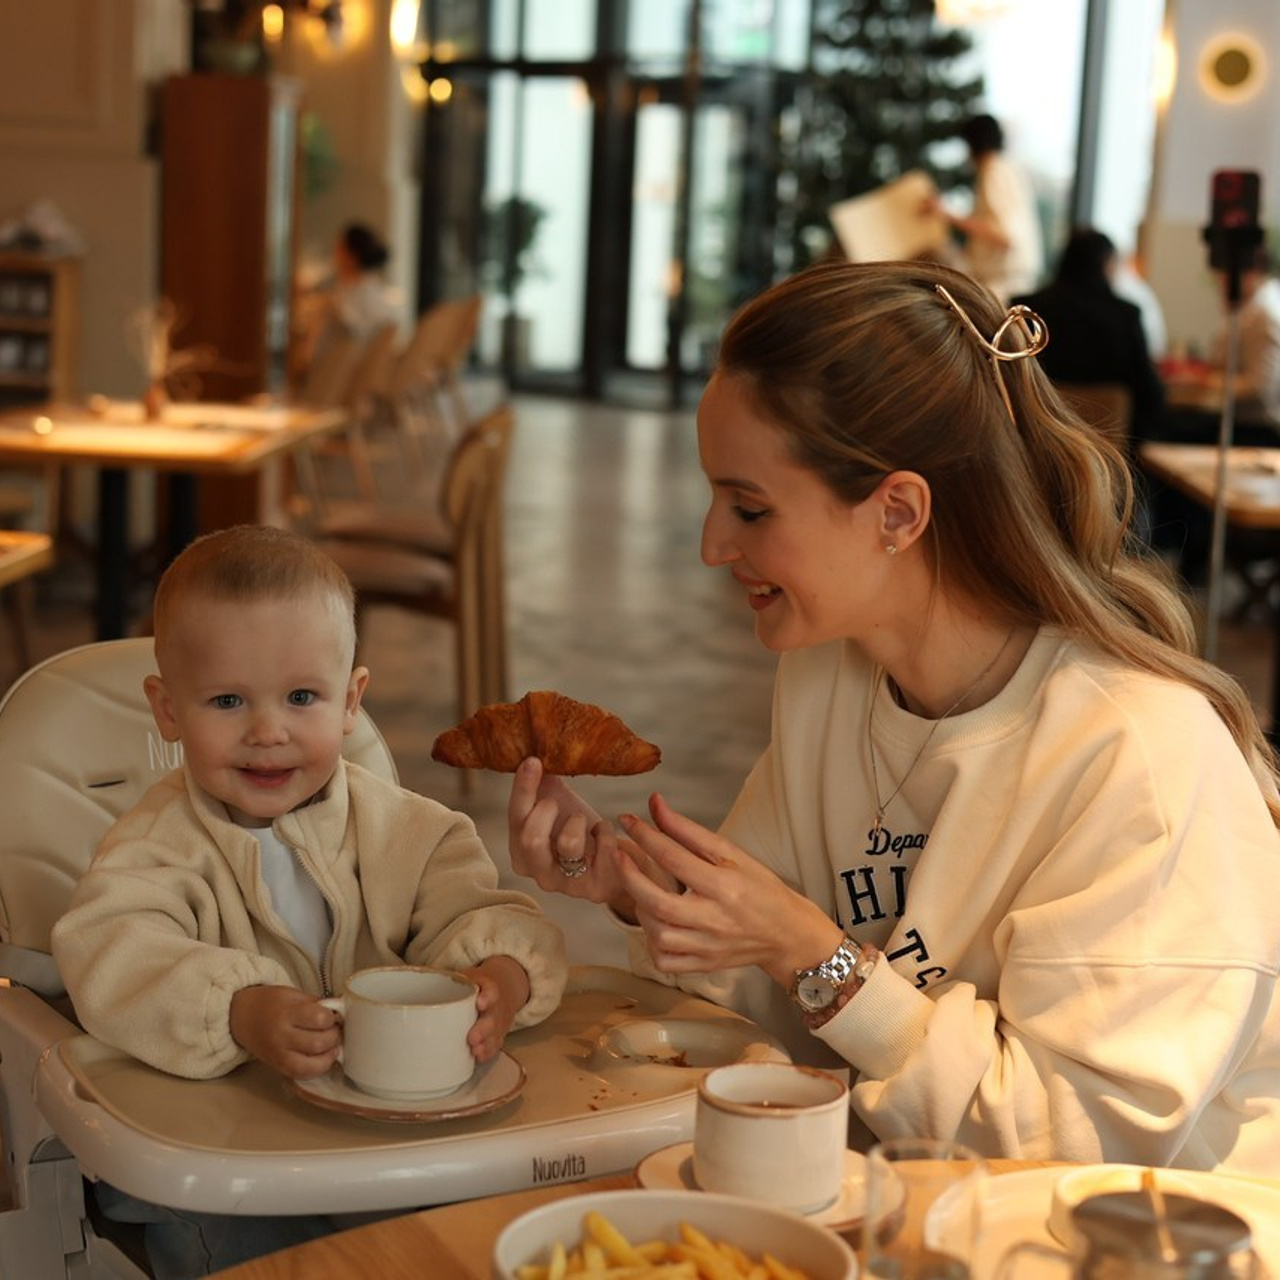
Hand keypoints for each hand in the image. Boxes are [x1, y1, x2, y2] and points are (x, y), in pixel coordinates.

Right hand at [229, 984, 340, 1078]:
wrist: (241, 1016)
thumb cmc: (272, 1002)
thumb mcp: (293, 994)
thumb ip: (316, 1004)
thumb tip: (341, 1013)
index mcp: (286, 1011)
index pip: (319, 1019)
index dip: (332, 1018)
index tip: (332, 1016)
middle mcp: (281, 1035)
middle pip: (318, 1043)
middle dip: (334, 1037)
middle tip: (334, 1031)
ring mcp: (277, 1054)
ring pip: (311, 1064)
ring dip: (328, 1056)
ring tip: (332, 1046)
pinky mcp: (276, 1066)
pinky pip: (300, 1074)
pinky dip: (317, 1069)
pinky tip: (322, 1059)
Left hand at [457, 956, 530, 1061]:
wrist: (504, 987)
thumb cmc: (478, 984)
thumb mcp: (469, 976)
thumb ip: (450, 981)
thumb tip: (418, 986)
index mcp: (488, 988)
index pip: (491, 991)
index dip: (487, 997)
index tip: (480, 1003)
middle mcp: (496, 1007)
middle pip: (492, 1019)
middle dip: (483, 1030)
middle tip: (472, 1038)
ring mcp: (498, 1022)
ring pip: (494, 1035)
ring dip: (485, 1044)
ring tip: (474, 1051)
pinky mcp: (498, 1034)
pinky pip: (495, 1045)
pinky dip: (488, 1052)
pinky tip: (478, 1057)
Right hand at [507, 756, 639, 914]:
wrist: (614, 858)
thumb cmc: (578, 828)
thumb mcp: (556, 803)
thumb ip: (539, 783)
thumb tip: (531, 751)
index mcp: (521, 851)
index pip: (516, 817)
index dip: (523, 788)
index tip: (533, 760)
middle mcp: (539, 872)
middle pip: (530, 838)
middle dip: (546, 809)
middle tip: (556, 802)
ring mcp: (566, 885)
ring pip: (568, 845)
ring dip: (579, 821)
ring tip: (585, 820)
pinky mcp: (595, 889)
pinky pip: (603, 849)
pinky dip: (605, 830)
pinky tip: (601, 831)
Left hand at [617, 794, 843, 987]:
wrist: (786, 932)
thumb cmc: (760, 887)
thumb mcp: (732, 853)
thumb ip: (689, 831)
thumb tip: (655, 804)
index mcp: (724, 886)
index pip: (674, 858)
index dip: (645, 835)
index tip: (628, 819)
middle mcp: (714, 919)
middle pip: (658, 902)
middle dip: (630, 876)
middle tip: (619, 854)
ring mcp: (708, 946)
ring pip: (658, 934)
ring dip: (640, 908)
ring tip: (641, 888)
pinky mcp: (703, 966)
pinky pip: (665, 960)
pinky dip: (652, 943)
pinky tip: (656, 923)